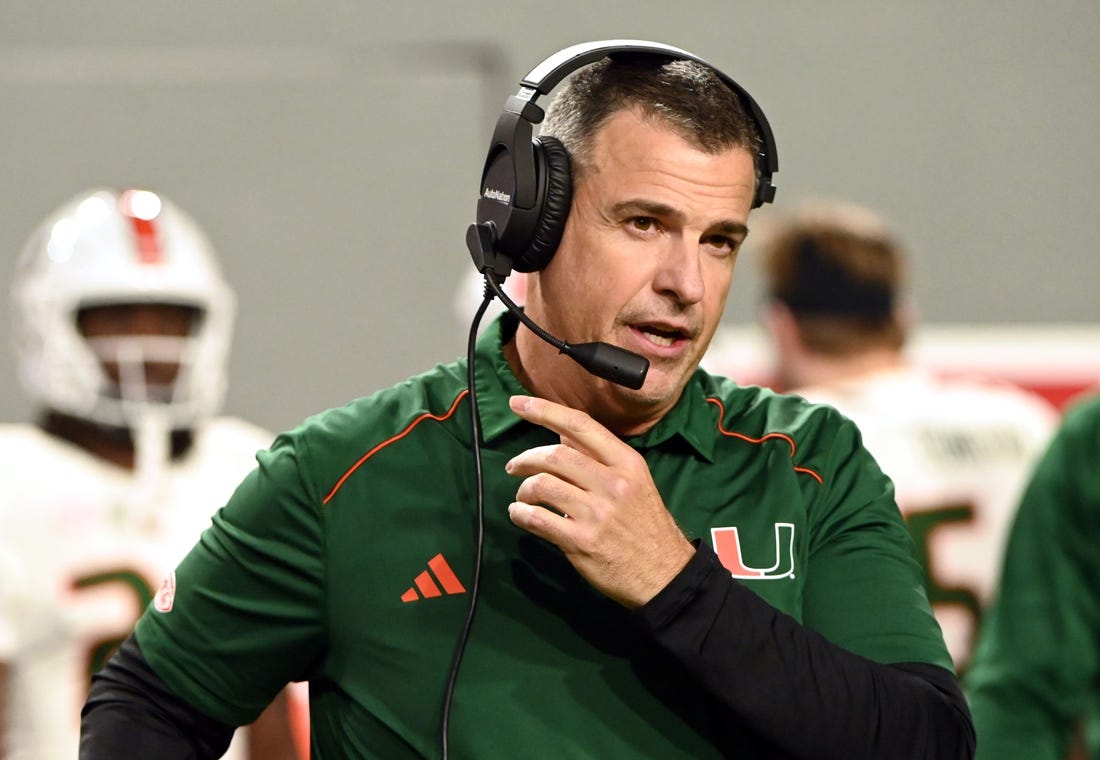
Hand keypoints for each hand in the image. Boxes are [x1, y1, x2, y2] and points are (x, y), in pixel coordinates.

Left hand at [505, 395, 695, 608]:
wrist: (664, 574)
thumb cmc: (645, 525)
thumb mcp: (634, 482)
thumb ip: (598, 458)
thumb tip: (561, 435)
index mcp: (627, 463)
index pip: (580, 425)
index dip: (545, 410)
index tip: (518, 403)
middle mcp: (613, 483)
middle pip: (554, 455)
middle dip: (525, 459)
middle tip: (514, 467)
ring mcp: (597, 514)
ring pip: (542, 486)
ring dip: (523, 490)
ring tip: (523, 498)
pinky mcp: (581, 542)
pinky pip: (537, 519)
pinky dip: (520, 514)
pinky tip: (520, 514)